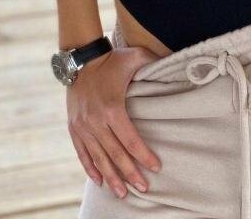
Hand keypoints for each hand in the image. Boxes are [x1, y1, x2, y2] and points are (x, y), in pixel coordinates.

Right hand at [66, 46, 162, 198]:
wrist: (81, 58)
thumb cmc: (112, 58)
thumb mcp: (135, 56)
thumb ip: (154, 63)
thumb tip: (177, 67)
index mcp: (112, 108)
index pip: (131, 140)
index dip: (144, 156)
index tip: (156, 167)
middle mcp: (95, 120)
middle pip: (115, 154)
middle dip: (130, 173)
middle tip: (143, 188)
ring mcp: (83, 125)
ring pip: (98, 158)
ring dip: (111, 177)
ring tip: (122, 193)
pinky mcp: (74, 126)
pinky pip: (82, 152)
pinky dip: (90, 168)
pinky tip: (99, 180)